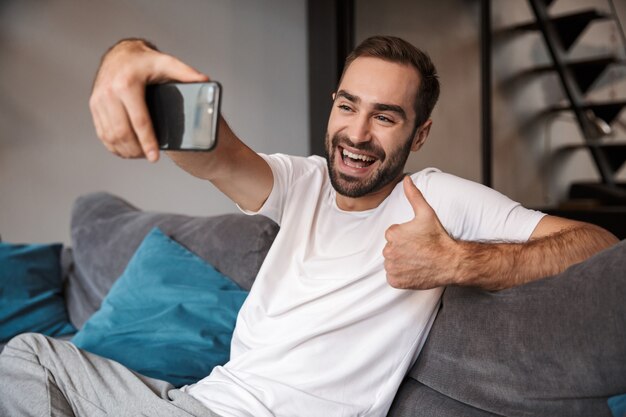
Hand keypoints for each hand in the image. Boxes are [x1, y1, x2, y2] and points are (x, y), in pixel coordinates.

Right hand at [89, 39, 208, 161]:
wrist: (121, 53)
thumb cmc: (145, 60)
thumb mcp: (167, 63)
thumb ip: (186, 73)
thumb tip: (205, 81)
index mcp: (127, 85)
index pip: (139, 121)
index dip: (148, 142)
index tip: (154, 157)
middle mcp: (109, 93)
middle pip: (122, 132)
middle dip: (136, 150)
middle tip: (150, 156)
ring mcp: (99, 100)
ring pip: (110, 136)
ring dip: (125, 150)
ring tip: (140, 154)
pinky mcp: (94, 105)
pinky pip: (101, 133)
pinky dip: (113, 145)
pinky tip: (125, 149)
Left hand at [383, 176, 459, 289]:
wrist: (450, 262)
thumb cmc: (438, 238)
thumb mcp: (426, 213)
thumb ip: (413, 195)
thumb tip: (406, 179)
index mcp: (392, 234)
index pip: (392, 234)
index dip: (406, 236)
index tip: (418, 239)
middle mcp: (389, 251)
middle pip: (391, 248)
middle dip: (402, 248)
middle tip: (419, 249)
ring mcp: (392, 268)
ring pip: (392, 262)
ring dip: (401, 261)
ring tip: (417, 259)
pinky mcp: (395, 281)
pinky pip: (392, 277)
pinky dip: (400, 275)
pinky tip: (414, 270)